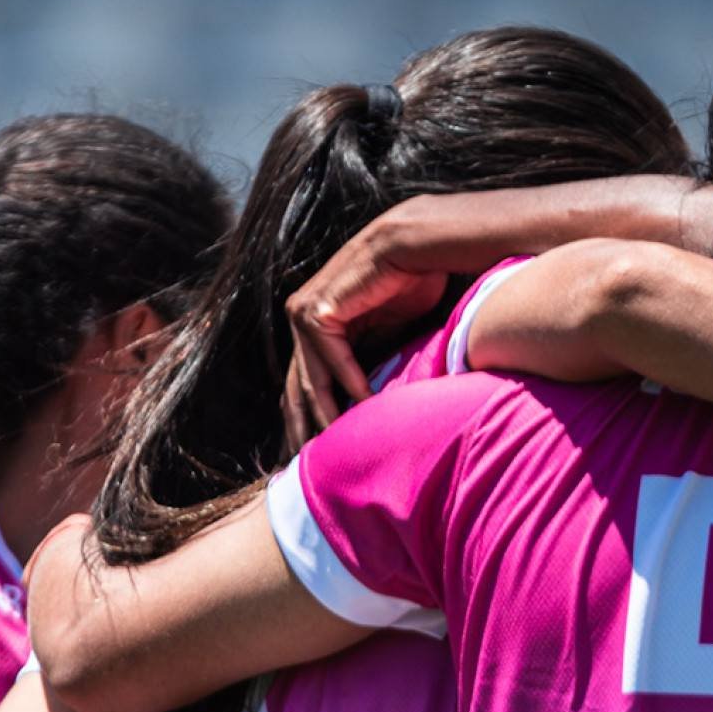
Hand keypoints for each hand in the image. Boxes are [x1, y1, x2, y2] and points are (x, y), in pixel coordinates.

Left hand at [283, 207, 449, 450]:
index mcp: (319, 327)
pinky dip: (346, 381)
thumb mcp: (388, 331)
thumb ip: (375, 359)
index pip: (305, 383)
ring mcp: (306, 314)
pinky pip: (330, 356)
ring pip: (309, 378)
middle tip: (308, 468)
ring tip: (340, 446)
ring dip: (325, 413)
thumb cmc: (411, 282)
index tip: (317, 454)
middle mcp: (305, 320)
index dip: (311, 418)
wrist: (416, 243)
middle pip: (297, 388)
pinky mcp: (317, 310)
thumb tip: (378, 402)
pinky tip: (364, 403)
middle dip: (303, 429)